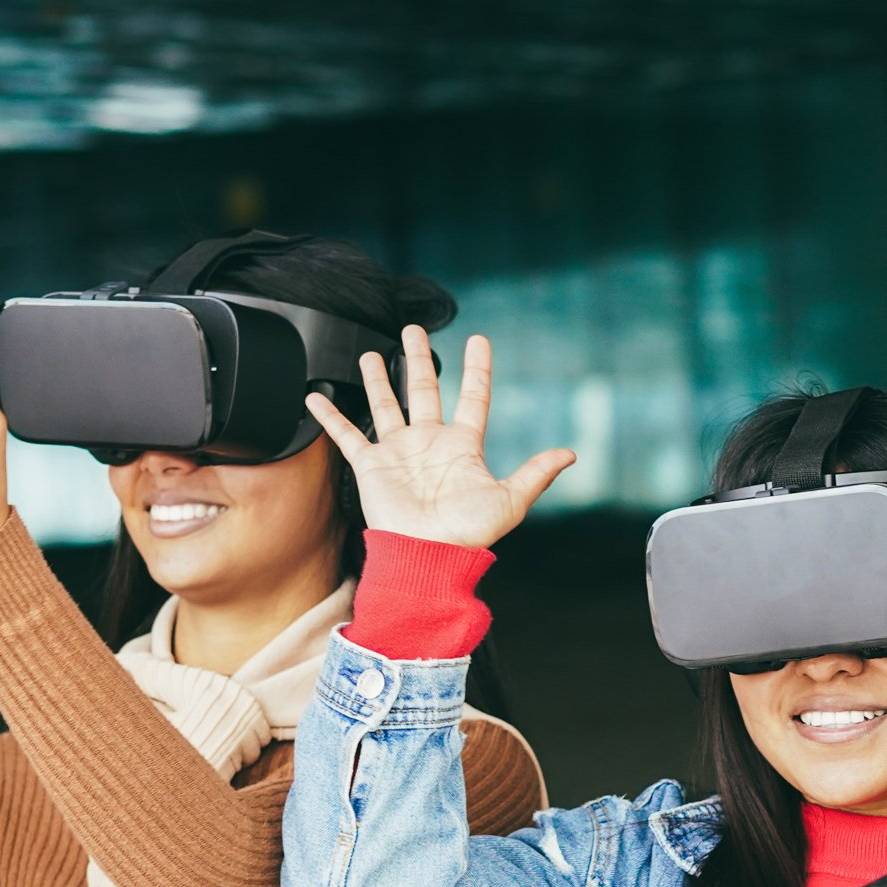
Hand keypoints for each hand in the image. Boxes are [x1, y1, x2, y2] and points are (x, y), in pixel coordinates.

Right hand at [308, 328, 574, 549]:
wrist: (428, 556)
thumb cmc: (468, 534)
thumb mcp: (510, 500)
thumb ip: (536, 474)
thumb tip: (570, 454)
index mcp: (462, 446)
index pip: (474, 397)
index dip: (478, 369)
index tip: (479, 340)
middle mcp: (429, 443)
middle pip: (424, 390)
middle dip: (419, 359)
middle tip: (413, 331)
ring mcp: (399, 452)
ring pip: (386, 404)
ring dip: (378, 379)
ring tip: (370, 352)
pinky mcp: (371, 465)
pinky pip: (347, 435)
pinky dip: (330, 417)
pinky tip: (316, 398)